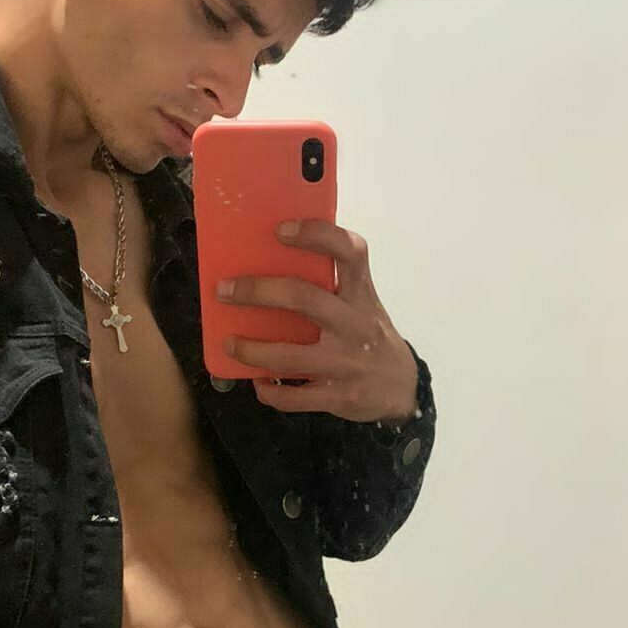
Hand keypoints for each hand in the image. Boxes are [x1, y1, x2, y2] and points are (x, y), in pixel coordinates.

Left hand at [217, 220, 417, 423]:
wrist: (403, 390)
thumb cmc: (371, 338)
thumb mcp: (364, 306)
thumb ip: (333, 287)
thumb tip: (270, 266)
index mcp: (362, 295)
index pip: (349, 252)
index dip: (316, 235)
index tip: (281, 230)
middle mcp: (356, 324)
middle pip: (304, 298)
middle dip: (257, 291)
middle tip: (225, 291)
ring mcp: (347, 363)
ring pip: (289, 356)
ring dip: (252, 350)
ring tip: (231, 343)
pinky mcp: (340, 396)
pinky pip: (293, 397)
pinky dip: (269, 391)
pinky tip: (259, 382)